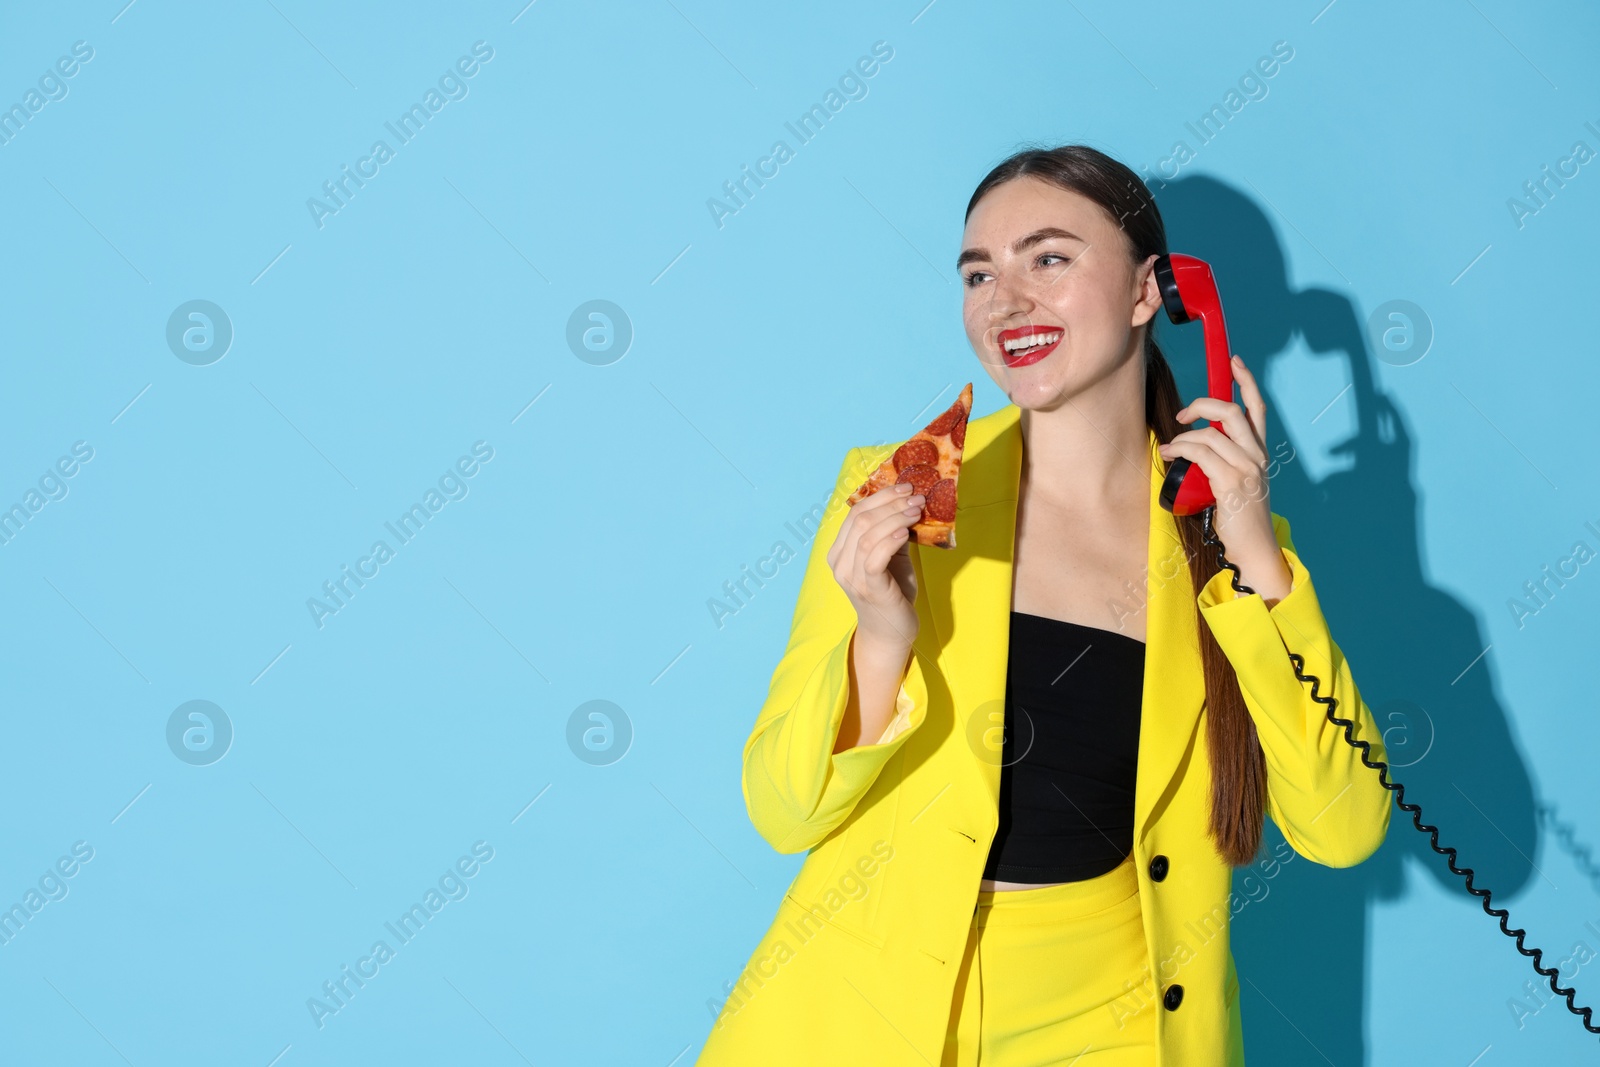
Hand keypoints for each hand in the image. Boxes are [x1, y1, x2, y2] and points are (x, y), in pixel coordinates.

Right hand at [828, 482, 921, 650]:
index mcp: (840, 552)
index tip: (905, 487)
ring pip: (867, 535)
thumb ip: (892, 533)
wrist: (891, 632)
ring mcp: (852, 577)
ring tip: (917, 512)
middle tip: (916, 498)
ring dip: (895, 518)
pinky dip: (890, 540)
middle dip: (890, 504)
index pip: (854, 513)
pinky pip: (874, 557)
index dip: (880, 496)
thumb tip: (909, 502)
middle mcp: (840, 563)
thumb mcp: (891, 556)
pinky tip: (907, 532)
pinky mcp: (869, 588)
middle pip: (860, 520)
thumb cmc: (892, 592)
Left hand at [1156, 354, 1292, 601]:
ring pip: (1210, 434)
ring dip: (1182, 437)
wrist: (1254, 549)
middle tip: (1183, 415)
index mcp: (1259, 454)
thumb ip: (1223, 460)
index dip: (1247, 381)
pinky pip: (1201, 454)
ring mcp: (1246, 469)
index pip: (1258, 409)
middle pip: (1232, 412)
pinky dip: (1181, 450)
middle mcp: (1257, 457)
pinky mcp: (1231, 483)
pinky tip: (1170, 456)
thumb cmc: (1239, 519)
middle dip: (1202, 404)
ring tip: (1169, 448)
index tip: (1234, 362)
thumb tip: (1193, 444)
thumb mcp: (1236, 483)